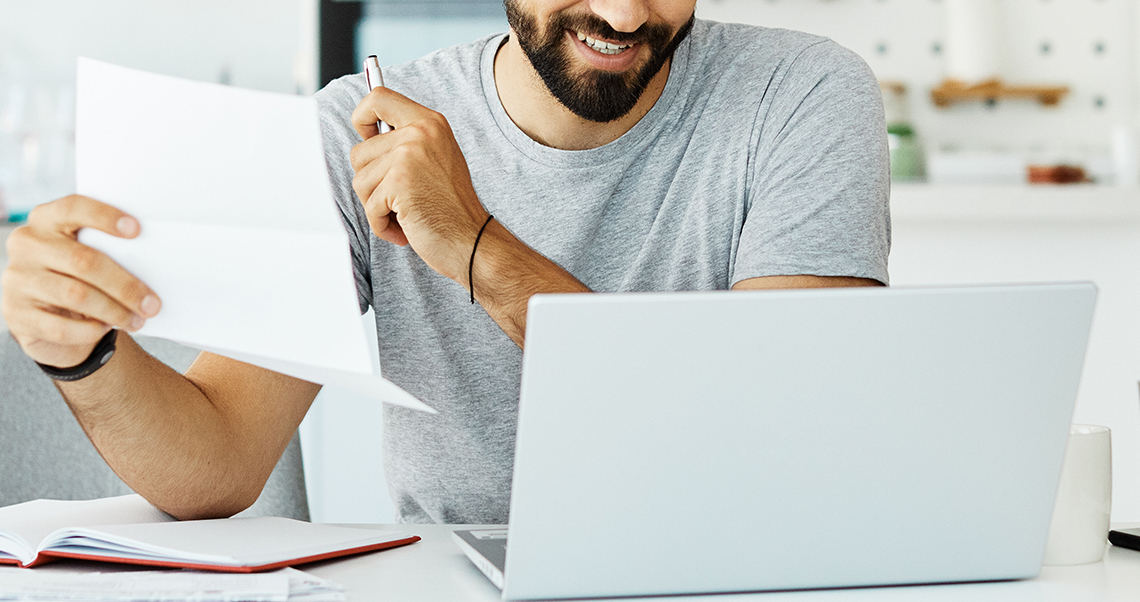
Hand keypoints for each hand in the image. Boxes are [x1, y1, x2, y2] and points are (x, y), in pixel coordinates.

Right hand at [1, 195, 160, 367]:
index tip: (137, 230)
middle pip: (83, 261)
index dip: (105, 217)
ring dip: (114, 311)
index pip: (73, 207)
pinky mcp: (16, 312)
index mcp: (46, 219)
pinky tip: (106, 328)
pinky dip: (90, 330)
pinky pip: (60, 326)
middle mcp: (27, 244)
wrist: (48, 313)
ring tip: (137, 320)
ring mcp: (17, 278)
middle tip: (151, 304)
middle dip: (125, 285)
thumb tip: (153, 265)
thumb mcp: (88, 255)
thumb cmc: (80, 276)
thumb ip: (107, 250)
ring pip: (75, 295)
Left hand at [350, 87, 489, 282]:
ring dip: (377, 206)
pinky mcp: (400, 182)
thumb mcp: (435, 159)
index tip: (370, 140)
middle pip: (359, 152)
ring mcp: (409, 155)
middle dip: (372, 184)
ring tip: (407, 212)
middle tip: (401, 197)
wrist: (473, 241)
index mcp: (430, 122)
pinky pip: (369, 206)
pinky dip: (382, 225)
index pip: (377, 98)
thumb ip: (406, 141)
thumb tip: (366, 133)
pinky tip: (407, 226)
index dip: (361, 119)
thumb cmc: (451, 208)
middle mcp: (420, 132)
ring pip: (360, 181)